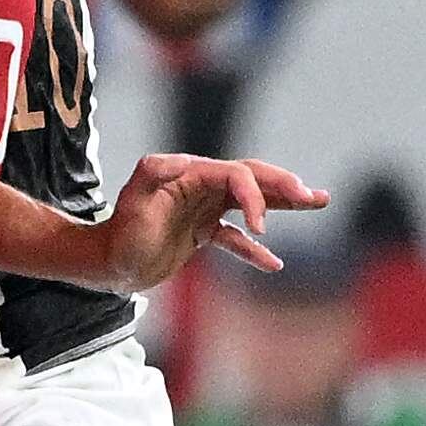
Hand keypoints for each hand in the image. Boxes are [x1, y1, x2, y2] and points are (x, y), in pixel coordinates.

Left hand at [101, 153, 329, 290]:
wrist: (108, 262)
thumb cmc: (122, 233)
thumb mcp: (134, 201)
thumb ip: (155, 173)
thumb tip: (188, 162)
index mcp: (191, 174)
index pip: (236, 175)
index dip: (255, 196)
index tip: (262, 228)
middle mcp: (201, 187)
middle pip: (252, 179)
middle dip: (284, 187)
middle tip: (314, 197)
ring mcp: (203, 209)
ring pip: (251, 202)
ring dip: (284, 204)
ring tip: (318, 202)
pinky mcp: (201, 232)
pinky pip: (235, 238)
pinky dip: (254, 250)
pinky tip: (274, 263)